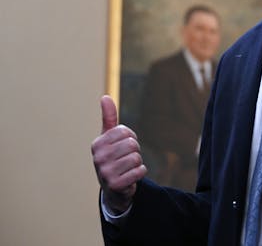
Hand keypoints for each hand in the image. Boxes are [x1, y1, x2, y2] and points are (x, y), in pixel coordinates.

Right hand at [91, 95, 146, 213]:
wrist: (113, 188)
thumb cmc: (113, 157)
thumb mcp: (109, 138)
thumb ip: (109, 117)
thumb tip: (105, 96)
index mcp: (97, 144)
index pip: (125, 132)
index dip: (130, 138)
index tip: (122, 146)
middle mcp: (98, 158)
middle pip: (132, 144)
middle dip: (134, 151)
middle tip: (126, 159)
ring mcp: (105, 172)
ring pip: (137, 158)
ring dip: (137, 163)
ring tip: (127, 168)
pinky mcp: (115, 184)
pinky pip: (140, 171)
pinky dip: (140, 173)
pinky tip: (130, 177)